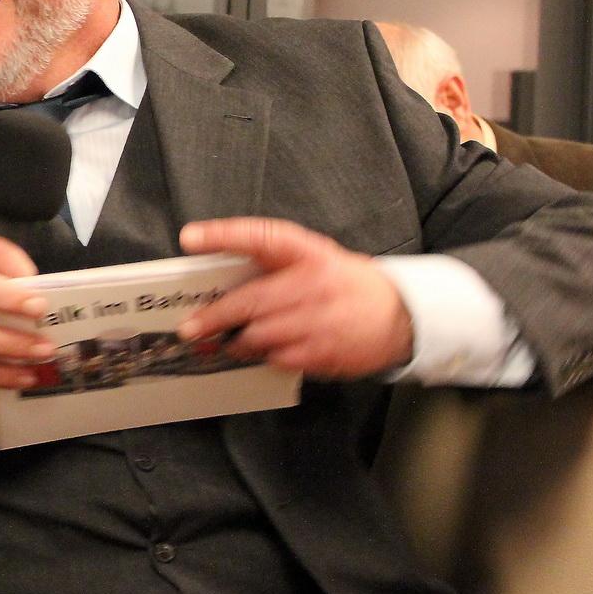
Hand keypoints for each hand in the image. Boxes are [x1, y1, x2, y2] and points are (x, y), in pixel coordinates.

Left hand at [178, 217, 412, 378]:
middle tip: (189, 328)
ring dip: (236, 342)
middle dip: (214, 317)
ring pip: (259, 335)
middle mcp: (314, 283)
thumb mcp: (316, 259)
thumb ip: (275, 264)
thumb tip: (221, 279)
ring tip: (224, 343)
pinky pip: (278, 358)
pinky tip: (262, 352)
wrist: (402, 316)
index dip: (224, 235)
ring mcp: (320, 320)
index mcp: (309, 252)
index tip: (190, 236)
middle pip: (251, 300)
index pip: (262, 235)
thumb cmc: (345, 284)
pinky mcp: (324, 351)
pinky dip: (264, 357)